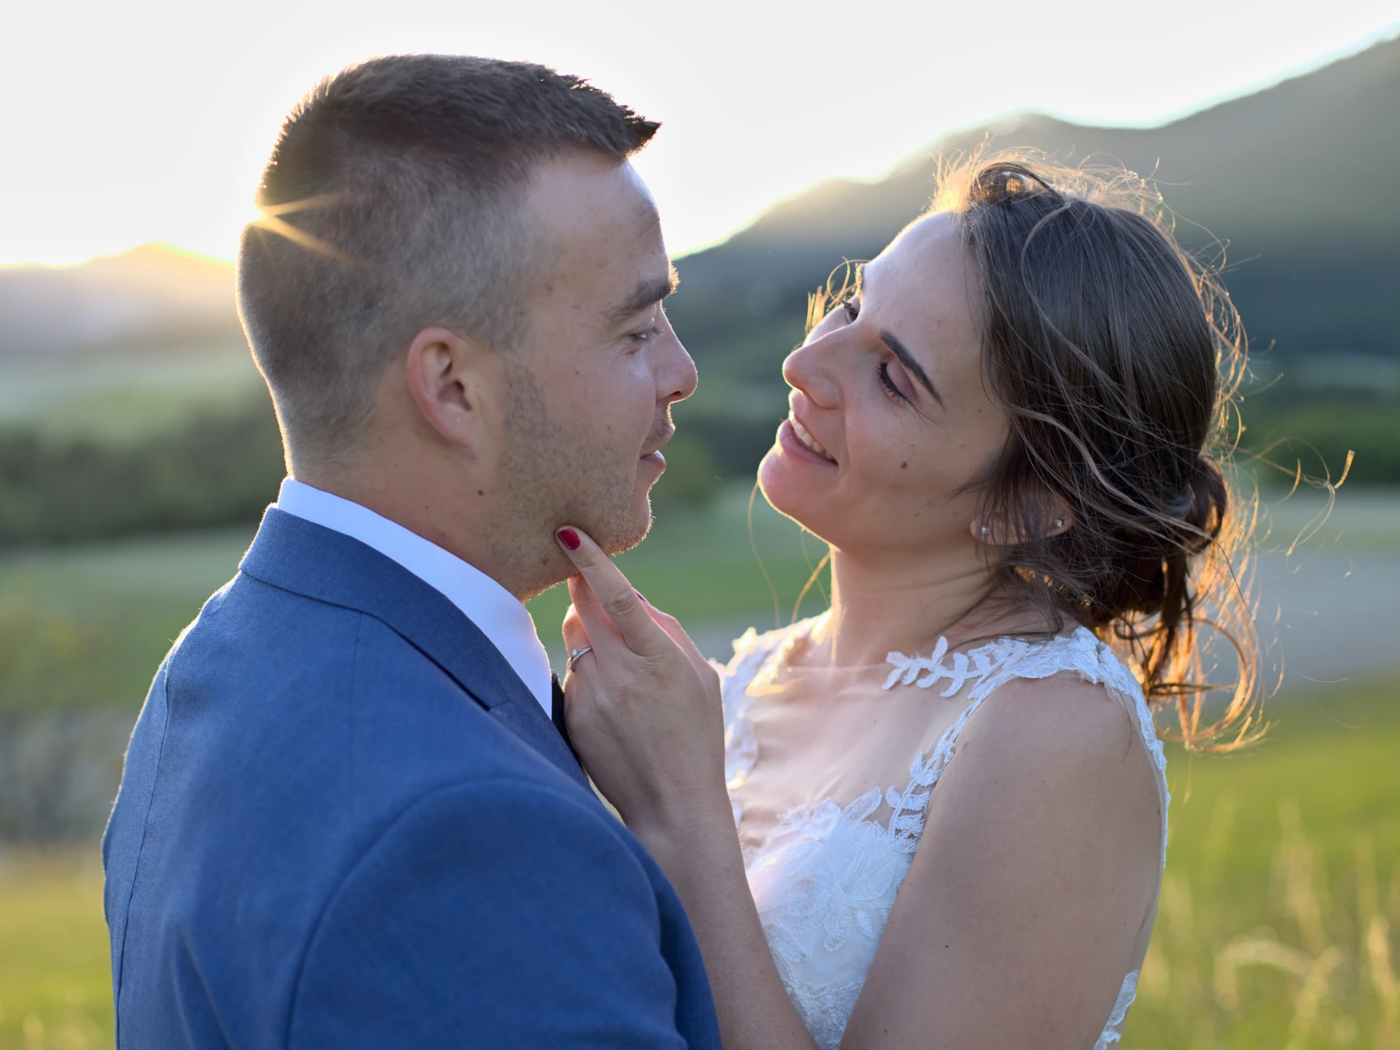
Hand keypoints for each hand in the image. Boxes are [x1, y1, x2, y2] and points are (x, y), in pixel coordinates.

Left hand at [555, 526, 727, 841]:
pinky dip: (585, 671)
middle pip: (582, 610)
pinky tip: (611, 701)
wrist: (671, 805)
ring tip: (616, 661)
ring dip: (586, 633)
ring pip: (572, 639)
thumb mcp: (702, 678)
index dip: (592, 562)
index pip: (617, 598)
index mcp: (659, 660)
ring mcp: (591, 697)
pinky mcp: (572, 717)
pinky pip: (570, 674)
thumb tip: (629, 596)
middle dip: (582, 589)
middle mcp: (620, 675)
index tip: (569, 534)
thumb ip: (667, 631)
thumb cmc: (695, 736)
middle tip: (586, 580)